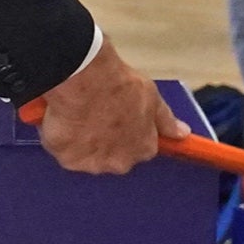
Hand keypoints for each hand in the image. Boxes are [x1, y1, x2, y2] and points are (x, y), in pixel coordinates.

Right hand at [28, 40, 173, 174]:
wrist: (85, 80)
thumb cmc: (119, 86)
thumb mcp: (152, 97)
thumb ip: (166, 121)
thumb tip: (182, 134)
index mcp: (143, 149)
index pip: (140, 148)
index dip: (128, 132)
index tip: (119, 118)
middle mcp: (119, 163)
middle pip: (112, 156)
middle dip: (104, 140)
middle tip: (96, 113)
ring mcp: (92, 163)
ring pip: (86, 155)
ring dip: (82, 140)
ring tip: (79, 113)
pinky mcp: (67, 158)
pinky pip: (63, 150)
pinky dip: (61, 138)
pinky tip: (63, 117)